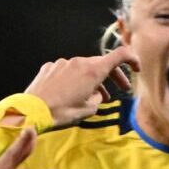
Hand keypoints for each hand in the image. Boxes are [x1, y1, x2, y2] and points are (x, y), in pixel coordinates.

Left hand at [23, 46, 137, 124]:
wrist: (32, 111)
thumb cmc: (61, 112)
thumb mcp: (87, 110)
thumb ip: (98, 99)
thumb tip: (97, 95)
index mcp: (92, 71)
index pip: (120, 55)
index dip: (132, 59)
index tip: (136, 68)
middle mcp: (79, 62)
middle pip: (102, 63)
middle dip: (112, 76)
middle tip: (120, 89)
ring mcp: (63, 63)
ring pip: (84, 68)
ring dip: (92, 79)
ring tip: (94, 96)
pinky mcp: (50, 67)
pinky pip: (67, 70)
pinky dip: (73, 79)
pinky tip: (69, 93)